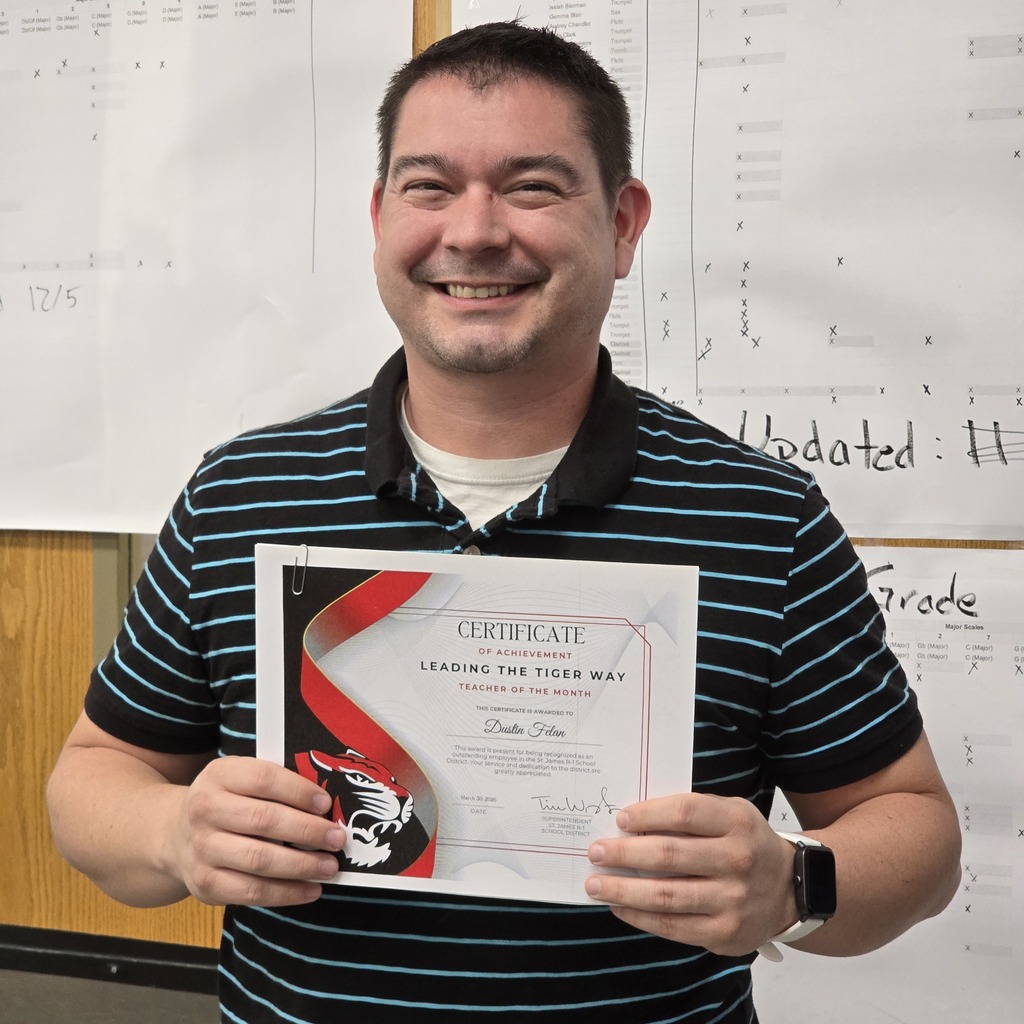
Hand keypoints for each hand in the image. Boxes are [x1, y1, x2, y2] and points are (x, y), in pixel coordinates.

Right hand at [169, 756, 345, 906]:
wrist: (174, 833)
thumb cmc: (227, 802)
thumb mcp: (240, 779)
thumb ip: (277, 785)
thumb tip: (326, 805)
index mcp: (220, 775)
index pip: (264, 778)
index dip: (298, 791)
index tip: (326, 803)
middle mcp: (205, 810)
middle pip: (264, 820)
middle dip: (307, 831)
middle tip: (337, 839)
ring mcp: (202, 849)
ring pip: (259, 859)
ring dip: (301, 865)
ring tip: (329, 866)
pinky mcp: (205, 883)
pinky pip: (251, 891)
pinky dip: (286, 893)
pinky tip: (310, 889)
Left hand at [585, 793, 796, 954]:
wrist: (793, 890)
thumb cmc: (746, 844)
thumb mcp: (731, 813)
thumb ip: (691, 812)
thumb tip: (633, 821)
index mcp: (737, 823)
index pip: (684, 813)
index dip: (648, 814)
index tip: (620, 818)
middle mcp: (737, 861)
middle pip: (669, 855)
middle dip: (624, 853)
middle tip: (596, 851)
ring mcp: (732, 900)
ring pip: (666, 895)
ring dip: (623, 890)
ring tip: (596, 884)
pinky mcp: (725, 934)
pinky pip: (673, 927)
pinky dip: (640, 917)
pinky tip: (620, 906)